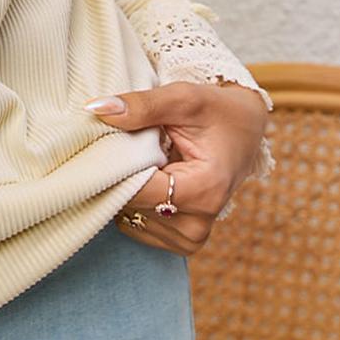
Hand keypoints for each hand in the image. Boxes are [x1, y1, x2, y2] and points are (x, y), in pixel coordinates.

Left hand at [85, 80, 271, 256]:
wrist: (243, 130)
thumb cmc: (215, 111)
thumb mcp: (183, 98)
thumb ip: (142, 105)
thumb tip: (96, 109)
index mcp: (206, 189)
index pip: (139, 189)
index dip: (114, 166)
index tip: (102, 142)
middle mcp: (200, 222)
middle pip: (132, 205)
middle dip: (118, 174)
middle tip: (122, 144)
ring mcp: (191, 236)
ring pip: (129, 216)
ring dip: (125, 187)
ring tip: (143, 160)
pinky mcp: (182, 241)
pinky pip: (135, 225)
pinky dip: (132, 201)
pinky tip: (146, 178)